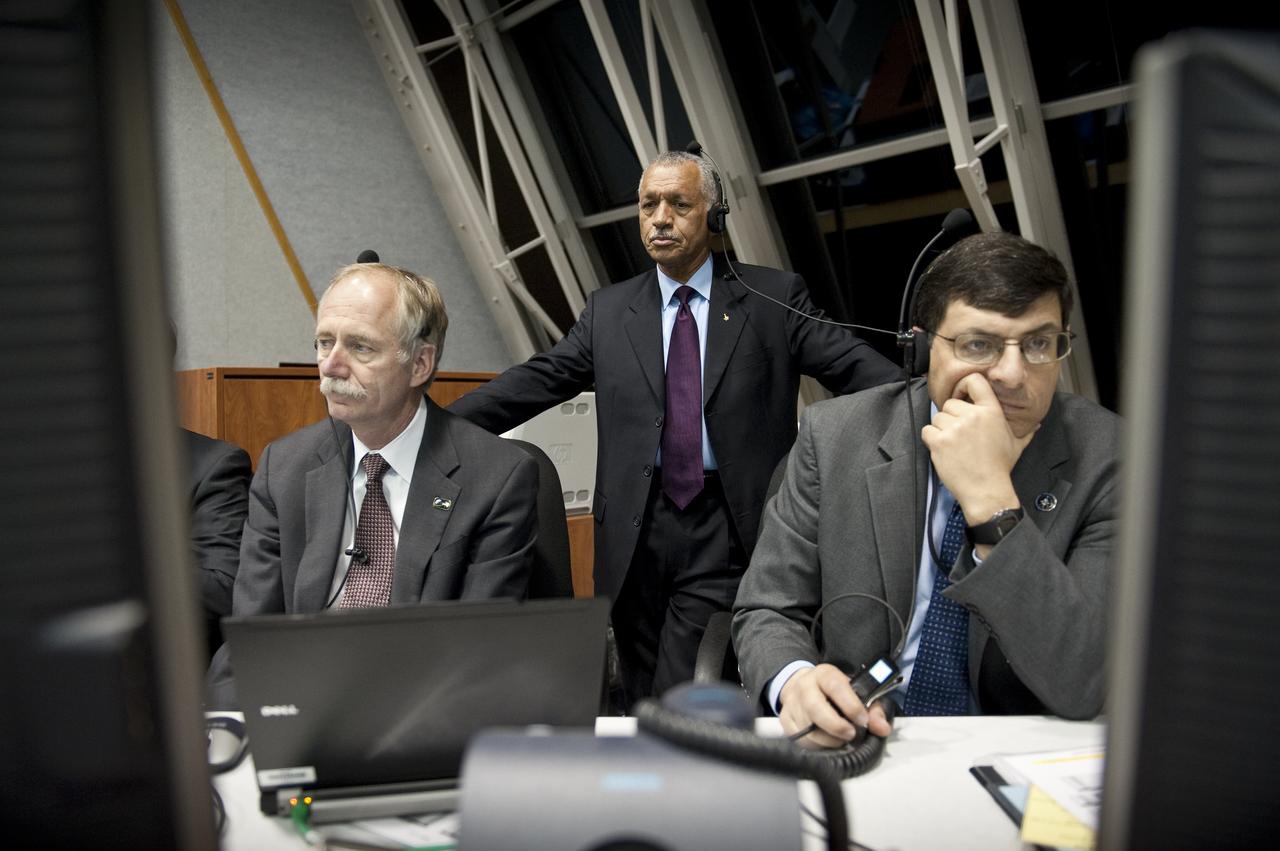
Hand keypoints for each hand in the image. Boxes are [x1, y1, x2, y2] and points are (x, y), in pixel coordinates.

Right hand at [778, 664, 892, 747]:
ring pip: (807, 727)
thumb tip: (882, 728)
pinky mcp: (785, 719)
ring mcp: (792, 702)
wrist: (805, 686)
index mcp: (824, 674)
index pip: (836, 686)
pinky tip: (826, 742)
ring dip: (827, 739)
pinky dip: (815, 745)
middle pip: (815, 707)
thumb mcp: (856, 693)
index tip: (862, 720)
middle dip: (835, 726)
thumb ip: (873, 710)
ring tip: (840, 739)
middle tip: (851, 734)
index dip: (850, 705)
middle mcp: (804, 686)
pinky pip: (798, 737)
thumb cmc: (835, 692)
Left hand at [921, 373, 1034, 521]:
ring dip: (941, 429)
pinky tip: (943, 449)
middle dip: (952, 416)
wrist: (986, 490)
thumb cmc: (1000, 467)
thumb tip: (1036, 424)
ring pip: (937, 417)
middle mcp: (972, 416)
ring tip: (954, 444)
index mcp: (991, 411)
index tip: (962, 396)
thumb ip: (1026, 431)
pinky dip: (931, 438)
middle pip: (950, 403)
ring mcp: (954, 428)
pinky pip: (927, 430)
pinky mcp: (939, 441)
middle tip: (960, 434)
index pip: (974, 380)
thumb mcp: (1016, 444)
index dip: (963, 385)